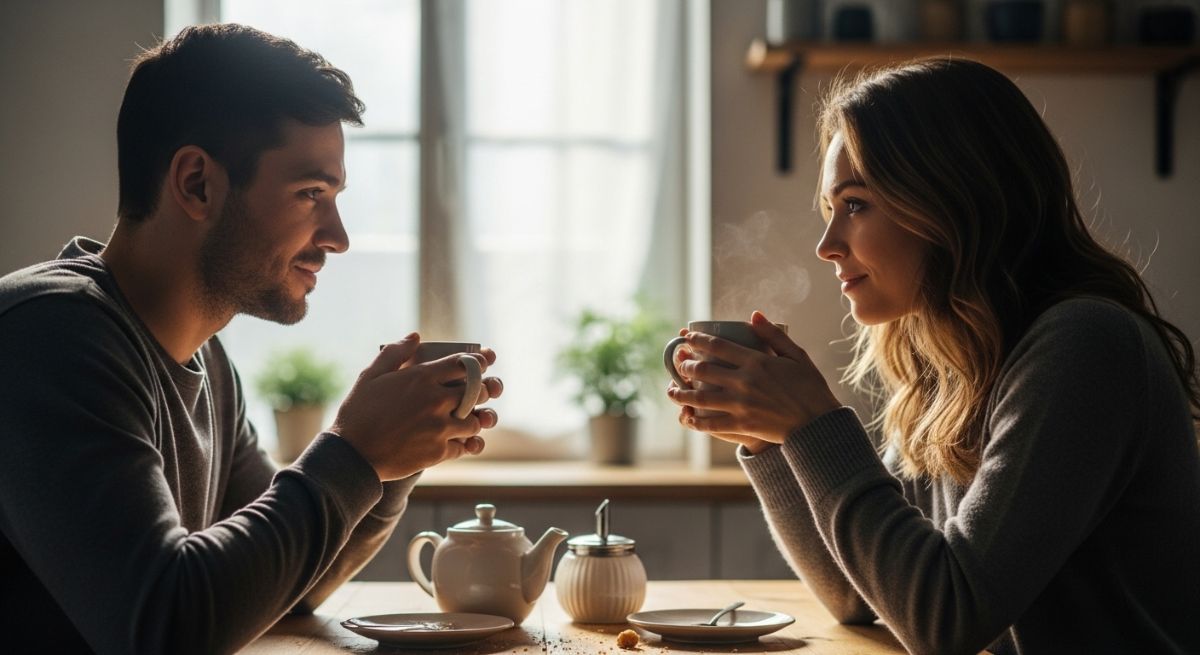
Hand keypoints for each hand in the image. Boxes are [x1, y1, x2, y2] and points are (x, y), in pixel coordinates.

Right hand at [330, 334, 504, 480]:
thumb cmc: (358, 412)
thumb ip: (395, 353)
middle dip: (483, 389)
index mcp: (422, 377)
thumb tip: (416, 337)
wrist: (352, 454)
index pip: (465, 363)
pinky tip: (461, 442)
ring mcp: (439, 428)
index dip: (479, 361)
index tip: (484, 363)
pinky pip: (465, 446)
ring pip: (476, 420)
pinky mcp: (438, 452)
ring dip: (476, 419)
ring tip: (471, 419)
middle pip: (478, 390)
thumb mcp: (371, 376)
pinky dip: (466, 444)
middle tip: (482, 391)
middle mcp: (436, 400)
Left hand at [666, 311, 840, 445]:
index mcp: (757, 362)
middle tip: (679, 362)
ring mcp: (741, 404)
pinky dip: (695, 420)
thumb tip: (754, 314)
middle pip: (704, 370)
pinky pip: (711, 423)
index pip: (718, 346)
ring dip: (681, 393)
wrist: (818, 423)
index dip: (697, 339)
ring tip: (672, 390)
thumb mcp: (797, 356)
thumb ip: (774, 334)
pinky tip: (686, 417)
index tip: (685, 336)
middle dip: (686, 364)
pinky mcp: (742, 425)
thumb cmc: (810, 387)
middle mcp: (745, 381)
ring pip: (700, 397)